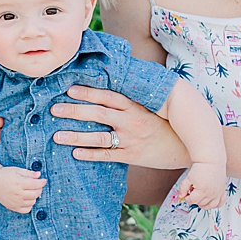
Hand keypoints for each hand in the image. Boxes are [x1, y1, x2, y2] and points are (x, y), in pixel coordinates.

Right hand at [0, 165, 45, 212]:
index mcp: (18, 182)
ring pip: (33, 201)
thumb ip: (29, 173)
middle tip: (37, 185)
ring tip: (30, 191)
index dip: (42, 182)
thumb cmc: (6, 176)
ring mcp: (16, 201)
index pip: (36, 184)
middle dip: (39, 189)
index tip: (43, 180)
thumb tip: (39, 175)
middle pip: (36, 194)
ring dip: (34, 196)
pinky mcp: (14, 207)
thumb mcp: (17, 170)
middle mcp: (17, 193)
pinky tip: (26, 199)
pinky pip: (27, 209)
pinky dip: (29, 205)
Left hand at [50, 85, 189, 168]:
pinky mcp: (132, 155)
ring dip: (76, 135)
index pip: (108, 96)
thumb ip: (133, 97)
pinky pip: (107, 155)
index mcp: (135, 106)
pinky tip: (75, 153)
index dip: (88, 92)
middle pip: (98, 114)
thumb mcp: (152, 106)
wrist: (186, 146)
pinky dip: (91, 154)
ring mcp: (131, 139)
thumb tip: (112, 83)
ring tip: (57, 135)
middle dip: (75, 111)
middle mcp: (131, 121)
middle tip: (54, 110)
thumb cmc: (166, 123)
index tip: (69, 90)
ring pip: (99, 137)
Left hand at [176, 161, 226, 208]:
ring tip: (200, 199)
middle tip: (193, 192)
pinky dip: (216, 204)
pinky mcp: (222, 191)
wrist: (211, 161)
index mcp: (202, 191)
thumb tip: (181, 196)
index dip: (187, 198)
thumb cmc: (201, 167)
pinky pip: (220, 202)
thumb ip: (183, 188)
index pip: (192, 200)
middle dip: (195, 199)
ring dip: (204, 205)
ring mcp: (217, 193)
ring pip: (210, 206)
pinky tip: (211, 201)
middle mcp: (211, 193)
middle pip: (200, 203)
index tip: (186, 194)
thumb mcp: (188, 178)